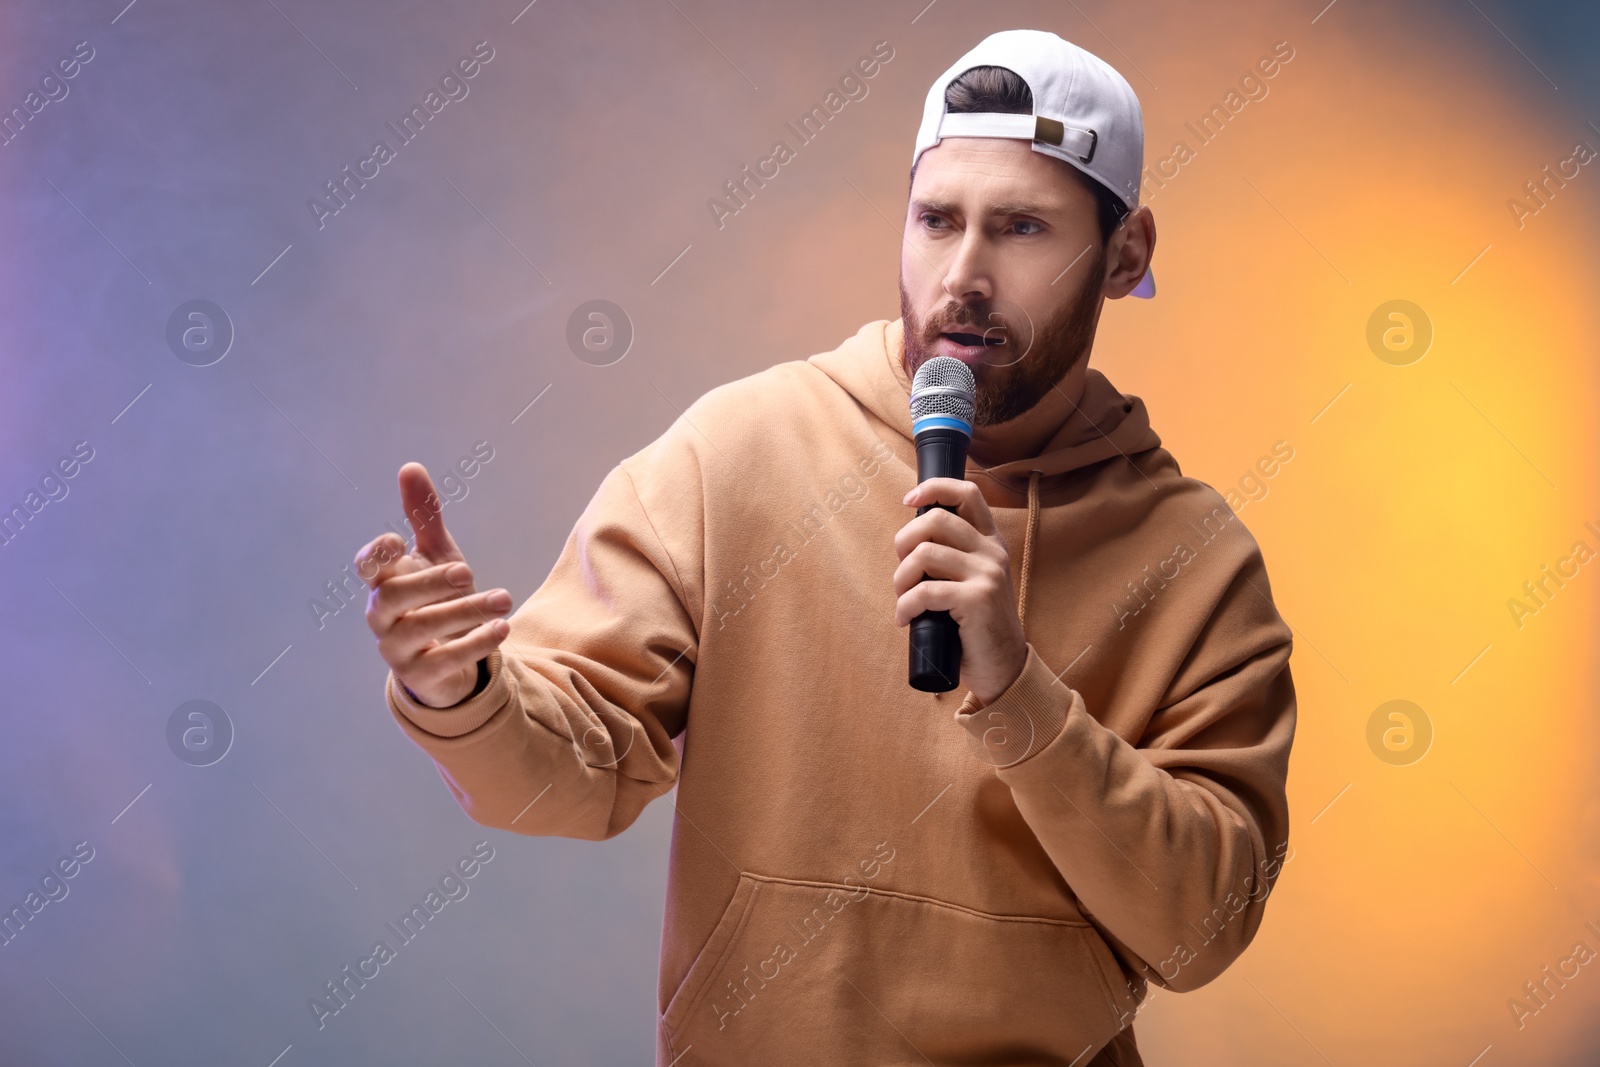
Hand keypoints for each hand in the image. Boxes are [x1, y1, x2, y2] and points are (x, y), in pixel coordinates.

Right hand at [355, 462, 510, 707]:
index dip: (376, 555)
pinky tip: (503, 628)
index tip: (399, 541)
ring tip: (504, 600)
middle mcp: (382, 616)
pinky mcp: (420, 676)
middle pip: (390, 597)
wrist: (449, 660)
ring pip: (418, 629)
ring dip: (464, 612)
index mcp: (384, 583)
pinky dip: (474, 644)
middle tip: (468, 573)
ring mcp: (397, 649)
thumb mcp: (437, 556)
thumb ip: (423, 517)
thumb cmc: (437, 599)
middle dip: (430, 582)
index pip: (366, 567)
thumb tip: (410, 467)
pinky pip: (443, 662)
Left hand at [892, 477, 1027, 705]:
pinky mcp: (977, 600)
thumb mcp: (972, 582)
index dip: (934, 488)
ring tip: (903, 599)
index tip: (909, 500)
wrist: (1004, 668)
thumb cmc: (977, 627)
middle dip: (904, 542)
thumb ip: (953, 557)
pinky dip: (904, 606)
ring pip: (924, 554)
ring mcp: (987, 575)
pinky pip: (924, 591)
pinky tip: (904, 619)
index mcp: (991, 543)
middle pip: (935, 520)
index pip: (967, 493)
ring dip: (901, 578)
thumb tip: (909, 542)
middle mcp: (992, 553)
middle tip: (902, 572)